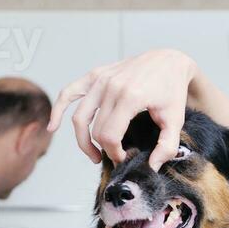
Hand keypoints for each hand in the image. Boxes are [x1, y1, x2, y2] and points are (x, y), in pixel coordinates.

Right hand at [47, 49, 196, 170]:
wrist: (169, 60)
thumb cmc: (172, 90)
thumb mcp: (176, 120)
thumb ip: (167, 146)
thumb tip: (151, 167)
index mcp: (130, 97)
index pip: (109, 136)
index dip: (114, 153)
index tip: (124, 159)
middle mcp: (111, 86)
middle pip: (96, 130)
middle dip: (104, 149)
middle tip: (117, 157)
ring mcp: (101, 79)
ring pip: (80, 117)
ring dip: (83, 140)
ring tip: (94, 155)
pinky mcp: (96, 75)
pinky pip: (69, 92)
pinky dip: (58, 110)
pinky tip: (53, 127)